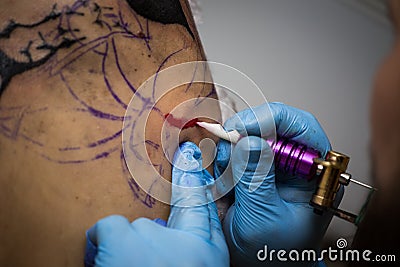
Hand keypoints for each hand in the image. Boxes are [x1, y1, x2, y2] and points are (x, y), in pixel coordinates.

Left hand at [85, 142, 228, 266]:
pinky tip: (110, 264)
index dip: (193, 173)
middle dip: (150, 244)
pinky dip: (106, 243)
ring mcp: (152, 236)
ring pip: (134, 228)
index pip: (200, 200)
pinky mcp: (122, 240)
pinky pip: (109, 227)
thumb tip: (167, 229)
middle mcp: (185, 239)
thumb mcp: (196, 265)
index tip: (188, 149)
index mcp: (206, 250)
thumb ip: (190, 244)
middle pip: (158, 223)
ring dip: (130, 250)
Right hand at [215, 102, 342, 266]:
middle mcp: (296, 162)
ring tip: (227, 184)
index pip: (301, 126)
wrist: (264, 265)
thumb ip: (256, 180)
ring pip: (247, 134)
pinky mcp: (255, 166)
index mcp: (314, 173)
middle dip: (242, 136)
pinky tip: (225, 185)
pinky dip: (223, 162)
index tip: (239, 129)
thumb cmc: (275, 252)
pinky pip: (234, 150)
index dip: (269, 118)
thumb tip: (248, 140)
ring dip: (229, 153)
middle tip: (224, 158)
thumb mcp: (263, 219)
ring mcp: (275, 163)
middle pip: (271, 123)